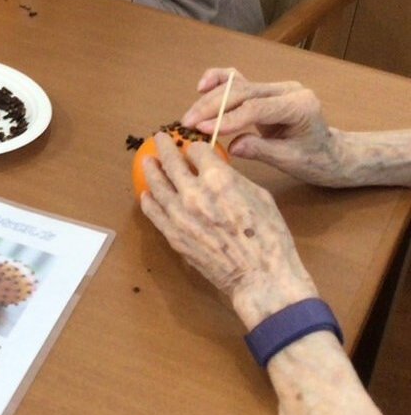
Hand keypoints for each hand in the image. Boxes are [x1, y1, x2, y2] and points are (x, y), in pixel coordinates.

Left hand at [139, 133, 317, 328]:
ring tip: (149, 161)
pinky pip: (153, 212)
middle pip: (172, 162)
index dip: (197, 147)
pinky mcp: (172, 234)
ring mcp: (179, 214)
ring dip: (151, 169)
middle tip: (160, 138)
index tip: (195, 147)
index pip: (198, 151)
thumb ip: (233, 178)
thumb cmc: (268, 237)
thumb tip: (217, 169)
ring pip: (156, 184)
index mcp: (218, 179)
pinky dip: (148, 199)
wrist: (260, 277)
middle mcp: (194, 193)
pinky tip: (147, 193)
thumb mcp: (259, 196)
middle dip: (165, 147)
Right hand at [181, 68, 345, 186]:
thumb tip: (231, 146)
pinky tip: (201, 88)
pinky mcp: (263, 90)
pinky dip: (218, 81)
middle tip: (187, 124)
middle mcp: (287, 90)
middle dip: (211, 107)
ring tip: (189, 116)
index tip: (202, 130)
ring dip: (209, 98)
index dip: (227, 118)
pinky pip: (237, 80)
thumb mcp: (290, 160)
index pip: (256, 108)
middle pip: (242, 91)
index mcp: (300, 105)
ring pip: (236, 83)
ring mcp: (274, 87)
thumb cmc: (315, 159)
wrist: (331, 153)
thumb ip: (261, 150)